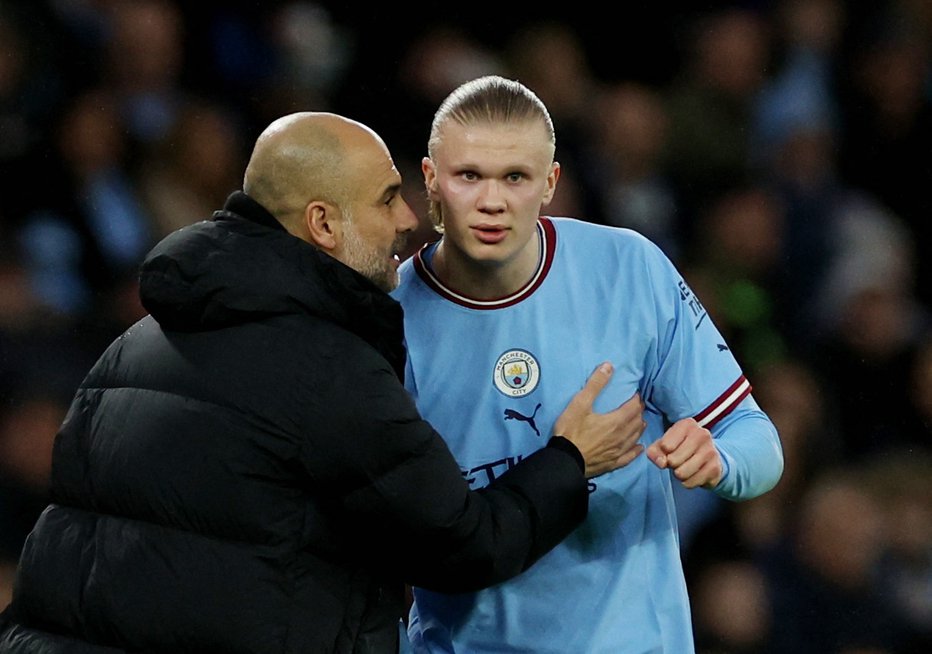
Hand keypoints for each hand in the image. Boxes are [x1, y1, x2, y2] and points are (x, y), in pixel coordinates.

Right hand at [553, 362, 645, 477]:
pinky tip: (639, 447)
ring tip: (639, 421)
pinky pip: (630, 456)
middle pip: (637, 422)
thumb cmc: (571, 431)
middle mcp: (622, 436)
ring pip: (635, 437)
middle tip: (636, 406)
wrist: (565, 460)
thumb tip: (608, 366)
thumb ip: (595, 385)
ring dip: (639, 428)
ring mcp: (619, 451)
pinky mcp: (613, 463)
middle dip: (638, 412)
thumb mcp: (580, 404)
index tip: (635, 394)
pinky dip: (636, 450)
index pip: (633, 407)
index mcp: (616, 421)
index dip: (636, 399)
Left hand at [647, 418, 722, 488]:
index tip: (668, 451)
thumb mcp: (664, 444)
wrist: (708, 457)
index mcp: (687, 424)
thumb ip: (655, 451)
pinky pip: (691, 482)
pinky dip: (687, 482)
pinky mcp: (715, 468)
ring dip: (678, 474)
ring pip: (681, 473)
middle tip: (677, 461)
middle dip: (671, 465)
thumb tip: (661, 462)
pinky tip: (693, 474)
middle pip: (673, 460)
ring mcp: (710, 451)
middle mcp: (702, 434)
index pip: (665, 445)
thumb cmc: (681, 448)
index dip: (662, 453)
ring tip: (684, 467)